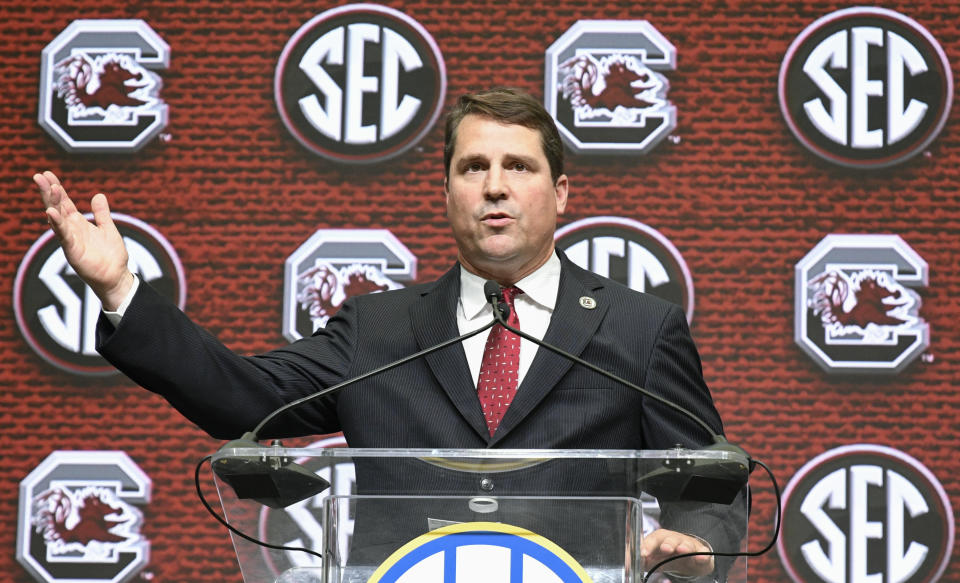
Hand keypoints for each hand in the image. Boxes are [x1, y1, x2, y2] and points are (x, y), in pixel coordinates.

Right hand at [35, 171, 133, 310]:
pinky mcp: (73, 251)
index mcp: (79, 224)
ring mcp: (71, 240)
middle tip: (39, 176)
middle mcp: (72, 230)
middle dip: (49, 192)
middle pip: (57, 207)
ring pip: (58, 218)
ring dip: (53, 203)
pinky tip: (51, 213)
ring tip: (49, 188)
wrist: (116, 277)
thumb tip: (98, 195)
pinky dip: (57, 224)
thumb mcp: (108, 229)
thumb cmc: (111, 256)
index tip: (47, 174)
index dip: (57, 188)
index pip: (65, 203)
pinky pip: (63, 235)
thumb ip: (102, 213)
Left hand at [641, 528, 713, 578]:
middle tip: (665, 549)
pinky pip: (702, 553)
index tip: (643, 553)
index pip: (653, 539)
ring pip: (686, 543)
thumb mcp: (652, 558)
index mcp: (660, 539)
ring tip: (681, 550)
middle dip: (667, 543)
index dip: (648, 545)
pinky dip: (701, 556)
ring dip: (684, 547)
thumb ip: (641, 559)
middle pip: (670, 538)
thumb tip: (627, 561)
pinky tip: (699, 558)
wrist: (689, 558)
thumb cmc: (667, 556)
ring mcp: (688, 545)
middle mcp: (674, 540)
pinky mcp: (700, 553)